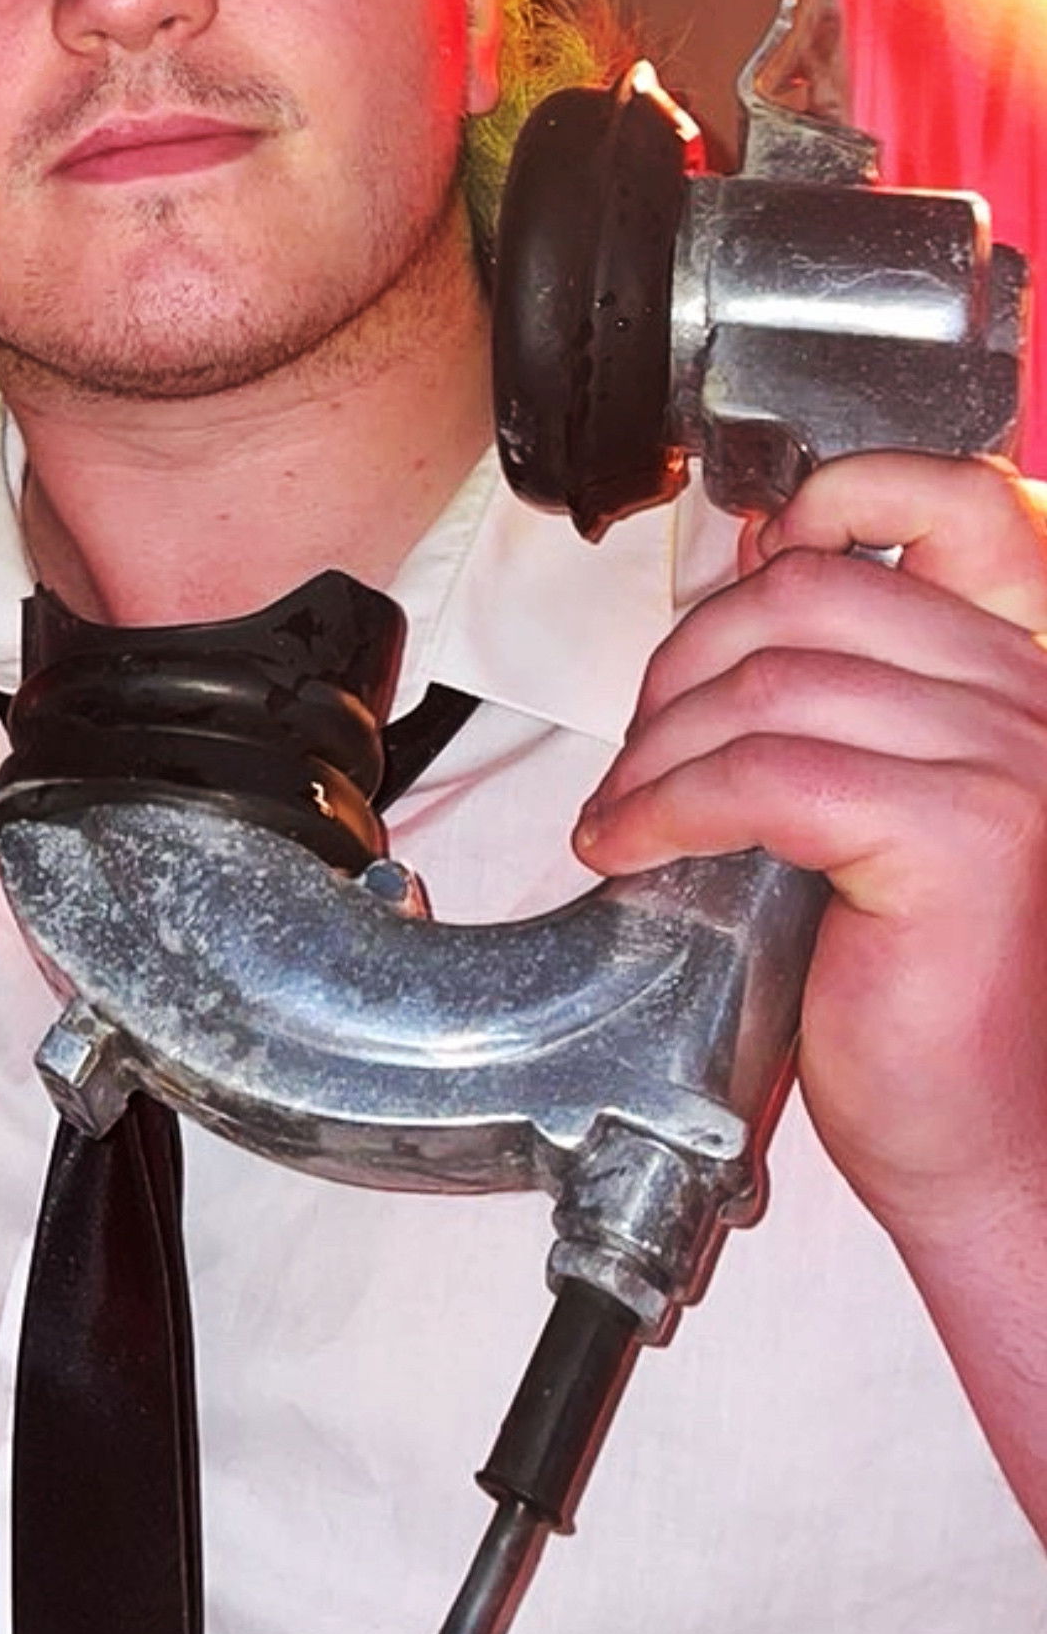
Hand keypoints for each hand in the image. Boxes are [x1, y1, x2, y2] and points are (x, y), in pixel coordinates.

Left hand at [571, 452, 1046, 1253]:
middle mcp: (1033, 699)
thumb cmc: (922, 985)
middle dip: (686, 660)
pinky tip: (629, 848)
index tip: (746, 562)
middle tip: (642, 752)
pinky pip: (763, 776)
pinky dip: (666, 807)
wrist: (982, 1137)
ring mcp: (1009, 761)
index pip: (956, 502)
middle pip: (810, 593)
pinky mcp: (963, 837)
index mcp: (1024, 671)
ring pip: (769, 687)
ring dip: (657, 750)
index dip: (834, 497)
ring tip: (626, 814)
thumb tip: (748, 574)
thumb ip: (837, 689)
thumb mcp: (876, 796)